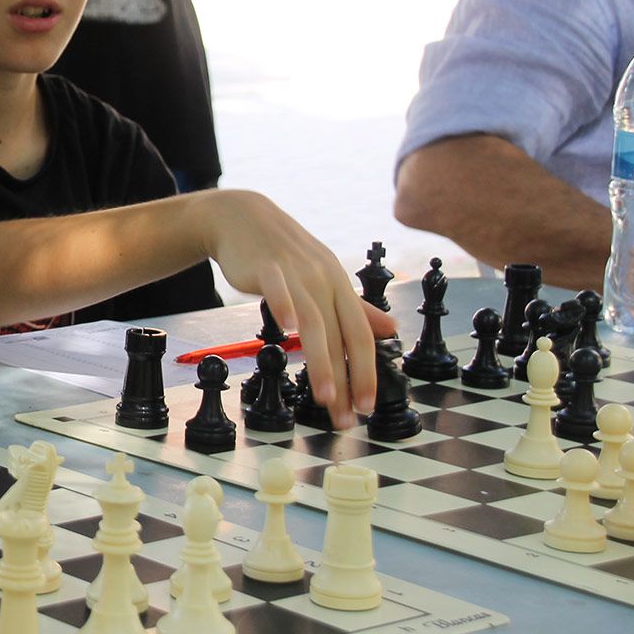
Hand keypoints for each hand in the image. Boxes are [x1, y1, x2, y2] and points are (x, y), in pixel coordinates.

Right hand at [191, 190, 395, 429]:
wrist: (243, 217)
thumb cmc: (281, 252)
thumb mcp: (322, 276)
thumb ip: (355, 306)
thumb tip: (390, 330)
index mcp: (339, 285)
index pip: (360, 335)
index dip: (367, 371)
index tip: (366, 406)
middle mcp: (323, 280)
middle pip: (340, 336)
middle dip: (347, 380)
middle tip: (347, 416)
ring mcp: (296, 273)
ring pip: (314, 321)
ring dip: (322, 361)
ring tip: (325, 395)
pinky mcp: (266, 267)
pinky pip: (278, 288)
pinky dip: (284, 306)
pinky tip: (287, 327)